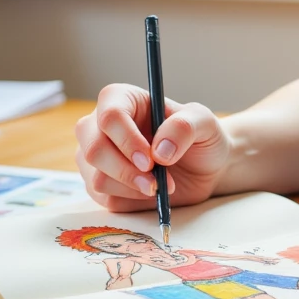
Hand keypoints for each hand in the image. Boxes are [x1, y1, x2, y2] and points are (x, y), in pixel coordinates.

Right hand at [75, 84, 231, 211]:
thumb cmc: (199, 137)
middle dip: (126, 170)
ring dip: (131, 187)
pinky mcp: (99, 183)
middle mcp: (100, 126)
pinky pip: (103, 197)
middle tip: (155, 181)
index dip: (127, 140)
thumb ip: (184, 127)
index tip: (151, 160)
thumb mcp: (204, 122)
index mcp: (122, 99)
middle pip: (94, 149)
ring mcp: (96, 156)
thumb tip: (160, 150)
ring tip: (160, 185)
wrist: (204, 168)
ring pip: (96, 177)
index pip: (110, 115)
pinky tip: (150, 191)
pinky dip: (130, 198)